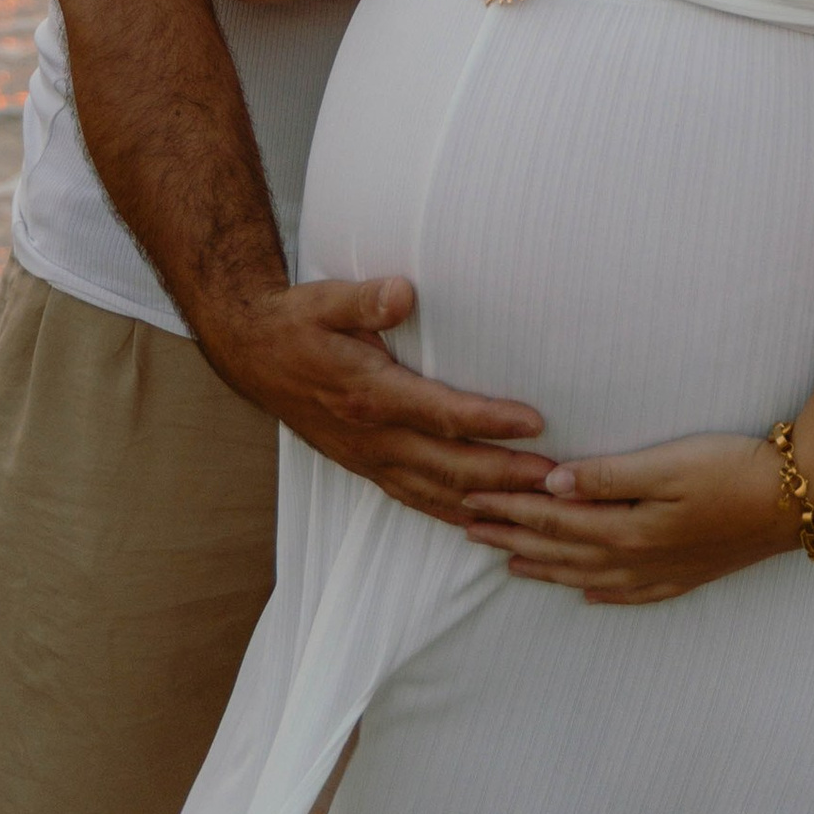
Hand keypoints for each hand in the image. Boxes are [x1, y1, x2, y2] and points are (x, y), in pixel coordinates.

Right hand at [203, 276, 554, 522]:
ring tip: (539, 507)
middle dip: (507, 476)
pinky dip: (453, 514)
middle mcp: (372, 436)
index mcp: (369, 393)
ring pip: (437, 493)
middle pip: (450, 466)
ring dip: (490, 502)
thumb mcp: (325, 299)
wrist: (253, 354)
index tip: (535, 421)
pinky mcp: (366, 467)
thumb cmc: (297, 323)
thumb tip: (403, 292)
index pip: (441, 413)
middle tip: (560, 480)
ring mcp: (369, 458)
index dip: (489, 420)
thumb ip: (365, 299)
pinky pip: (416, 499)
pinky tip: (485, 522)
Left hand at [462, 431, 790, 604]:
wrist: (797, 501)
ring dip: (544, 567)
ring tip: (509, 563)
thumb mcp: (668, 463)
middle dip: (511, 539)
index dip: (508, 509)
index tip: (469, 500)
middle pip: (559, 550)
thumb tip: (551, 483)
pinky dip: (599, 594)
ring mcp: (661, 572)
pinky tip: (586, 595)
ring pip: (586, 576)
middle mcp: (635, 560)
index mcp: (625, 530)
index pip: (550, 518)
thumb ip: (608, 476)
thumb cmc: (733, 469)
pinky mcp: (685, 575)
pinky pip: (629, 594)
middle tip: (469, 531)